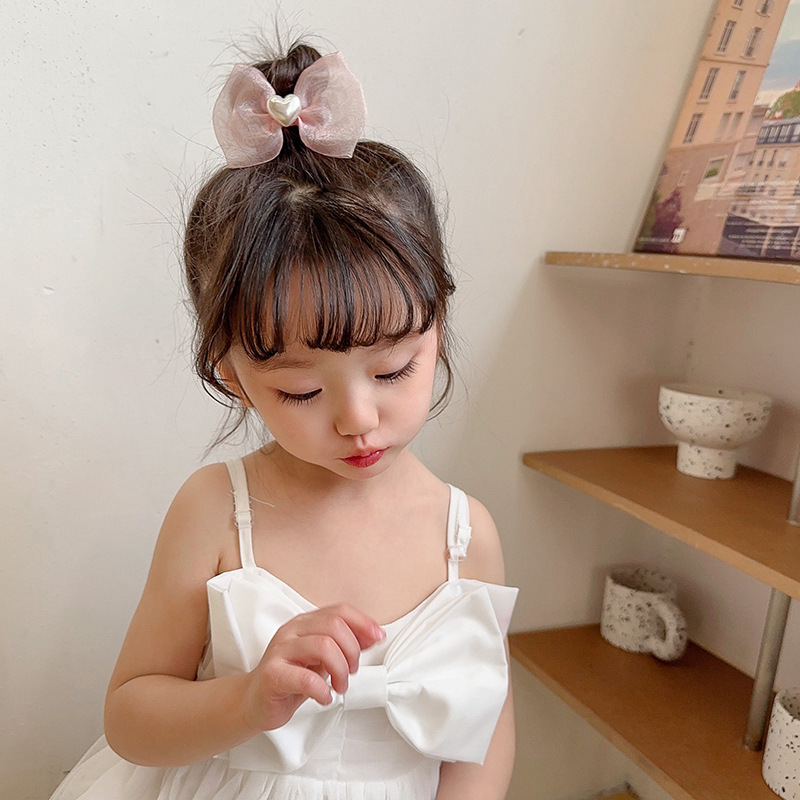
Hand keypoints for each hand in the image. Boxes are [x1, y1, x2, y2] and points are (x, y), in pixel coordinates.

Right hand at [241, 604, 384, 731]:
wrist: (255, 701)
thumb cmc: (291, 678)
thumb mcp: (322, 658)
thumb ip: (344, 644)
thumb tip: (373, 635)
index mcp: (305, 623)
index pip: (339, 610)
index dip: (363, 623)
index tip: (378, 638)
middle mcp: (292, 631)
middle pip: (334, 626)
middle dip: (352, 651)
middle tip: (351, 672)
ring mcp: (280, 650)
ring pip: (323, 646)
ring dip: (340, 670)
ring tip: (339, 686)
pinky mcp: (272, 674)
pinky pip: (306, 678)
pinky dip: (322, 690)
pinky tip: (324, 696)